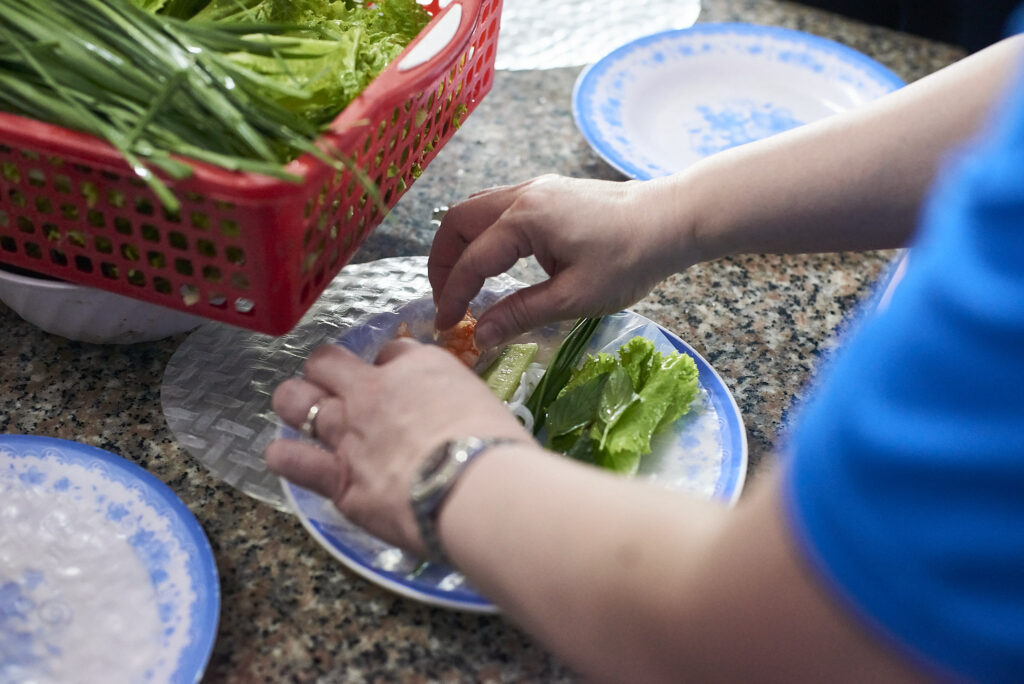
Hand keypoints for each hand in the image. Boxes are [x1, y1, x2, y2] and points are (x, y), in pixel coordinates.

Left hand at [265, 338, 531, 555]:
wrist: (478, 488)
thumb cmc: (499, 449)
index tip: (397, 385)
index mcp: (420, 366)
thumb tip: (457, 426)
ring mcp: (349, 433)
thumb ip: (459, 408)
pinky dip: (286, 455)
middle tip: (335, 388)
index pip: (391, 352)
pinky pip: (290, 458)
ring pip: (294, 400)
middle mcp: (374, 391)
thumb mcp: (486, 407)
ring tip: (301, 413)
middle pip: (327, 361)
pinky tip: (288, 456)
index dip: (391, 367)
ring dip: (296, 403)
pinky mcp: (338, 478)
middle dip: (326, 371)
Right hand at [429, 175, 692, 346]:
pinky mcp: (548, 192)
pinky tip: (492, 261)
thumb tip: (481, 335)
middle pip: (458, 222)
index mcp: (525, 219)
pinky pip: (497, 208)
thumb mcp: (575, 298)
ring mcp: (535, 188)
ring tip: (461, 283)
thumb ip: (521, 314)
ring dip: (459, 245)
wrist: (672, 220)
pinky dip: (481, 234)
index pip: (472, 260)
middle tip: (446, 301)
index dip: (453, 296)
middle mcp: (522, 195)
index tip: (445, 327)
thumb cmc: (630, 259)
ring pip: (475, 210)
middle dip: (443, 263)